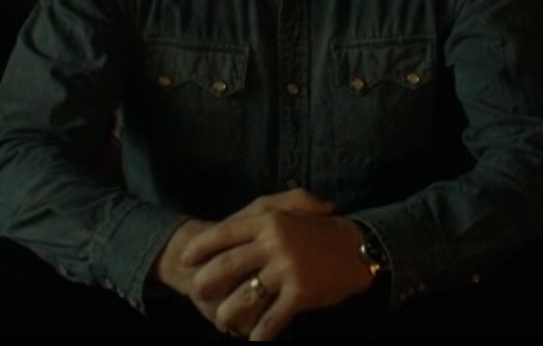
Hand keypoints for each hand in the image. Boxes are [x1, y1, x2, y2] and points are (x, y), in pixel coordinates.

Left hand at [181, 190, 373, 340]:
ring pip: (244, 296)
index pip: (223, 234)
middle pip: (226, 266)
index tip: (184, 259)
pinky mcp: (299, 292)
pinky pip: (271, 318)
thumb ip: (264, 209)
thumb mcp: (292, 208)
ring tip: (222, 321)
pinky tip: (254, 340)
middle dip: (205, 282)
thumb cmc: (319, 229)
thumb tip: (233, 228)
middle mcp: (273, 243)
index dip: (201, 248)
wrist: (358, 247)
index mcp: (268, 221)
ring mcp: (286, 268)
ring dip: (228, 313)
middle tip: (197, 292)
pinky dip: (259, 333)